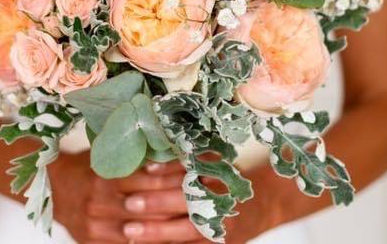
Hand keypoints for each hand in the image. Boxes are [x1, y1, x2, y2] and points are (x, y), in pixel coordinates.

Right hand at [51, 155, 189, 242]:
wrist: (53, 189)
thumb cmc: (86, 167)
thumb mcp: (106, 155)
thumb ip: (133, 157)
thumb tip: (170, 149)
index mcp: (104, 176)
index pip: (147, 179)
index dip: (174, 177)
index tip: (196, 172)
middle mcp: (100, 202)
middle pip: (149, 208)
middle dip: (178, 203)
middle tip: (204, 196)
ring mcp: (97, 227)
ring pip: (143, 230)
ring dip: (170, 224)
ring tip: (195, 217)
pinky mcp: (96, 243)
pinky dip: (152, 241)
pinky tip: (171, 236)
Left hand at [117, 164, 276, 243]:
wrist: (257, 209)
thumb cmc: (223, 181)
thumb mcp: (211, 164)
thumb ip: (185, 161)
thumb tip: (146, 157)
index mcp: (221, 173)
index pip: (194, 169)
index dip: (169, 169)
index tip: (145, 169)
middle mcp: (224, 199)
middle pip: (189, 200)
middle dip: (158, 203)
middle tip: (129, 203)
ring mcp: (222, 225)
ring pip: (188, 229)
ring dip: (157, 230)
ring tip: (129, 230)